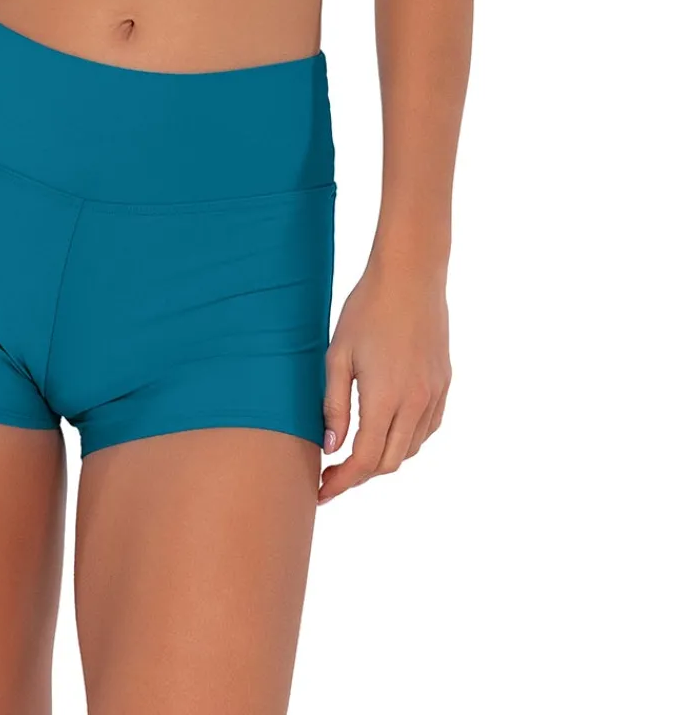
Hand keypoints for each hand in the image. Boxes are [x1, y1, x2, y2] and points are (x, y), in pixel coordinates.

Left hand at [317, 259, 450, 504]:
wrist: (410, 277)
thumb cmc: (366, 310)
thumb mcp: (337, 355)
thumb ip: (333, 405)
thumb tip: (331, 447)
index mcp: (386, 399)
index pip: (365, 461)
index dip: (342, 482)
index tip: (322, 491)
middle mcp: (416, 403)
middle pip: (389, 463)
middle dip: (360, 476)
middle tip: (333, 474)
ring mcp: (435, 395)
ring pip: (411, 448)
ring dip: (384, 459)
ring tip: (356, 453)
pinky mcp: (444, 384)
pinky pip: (427, 428)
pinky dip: (407, 440)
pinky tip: (388, 430)